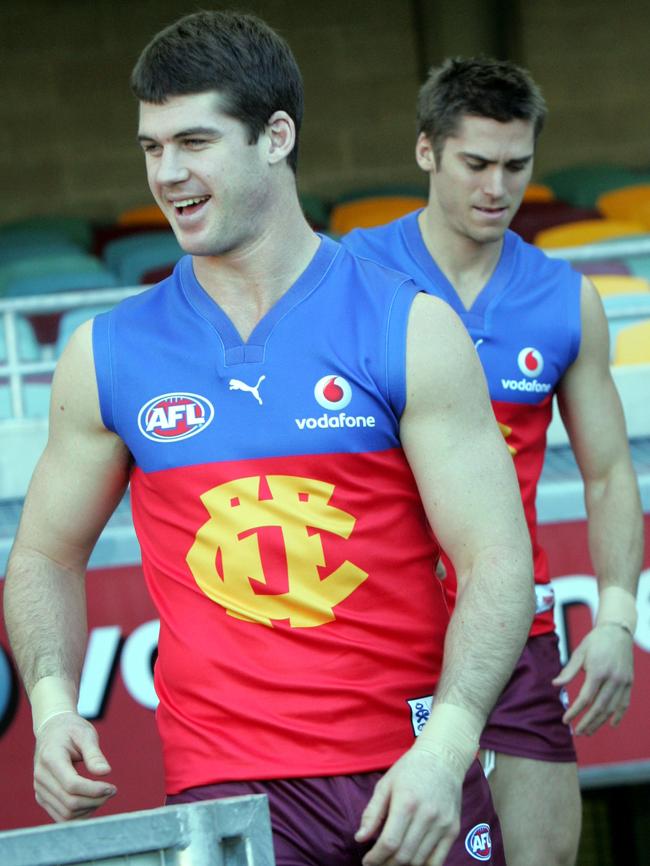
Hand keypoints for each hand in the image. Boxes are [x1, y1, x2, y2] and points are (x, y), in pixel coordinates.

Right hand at [33, 712, 116, 821]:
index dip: (94, 790)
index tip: (112, 788)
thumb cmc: (71, 730)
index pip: (72, 784)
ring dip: (89, 809)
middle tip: (112, 791)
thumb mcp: (85, 734)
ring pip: (65, 814)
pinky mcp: (42, 798)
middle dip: (95, 801)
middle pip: (69, 802)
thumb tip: (106, 772)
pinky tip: (93, 803)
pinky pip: (60, 816)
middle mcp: (41, 777)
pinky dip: (79, 815)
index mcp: (50, 758)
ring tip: (104, 796)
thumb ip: (94, 754)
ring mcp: (39, 790)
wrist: (52, 731)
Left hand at [355, 747, 461, 865]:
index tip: (367, 861)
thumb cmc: (410, 770)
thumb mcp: (385, 784)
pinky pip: (438, 861)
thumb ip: (372, 812)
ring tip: (391, 863)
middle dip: (386, 865)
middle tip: (377, 864)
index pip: (389, 842)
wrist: (443, 759)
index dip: (376, 858)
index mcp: (406, 802)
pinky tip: (411, 863)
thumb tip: (360, 838)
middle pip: (404, 855)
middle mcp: (427, 815)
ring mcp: (442, 824)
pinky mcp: (453, 830)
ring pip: (420, 861)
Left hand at [552, 623, 633, 734]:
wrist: (617, 632)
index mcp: (598, 671)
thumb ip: (568, 671)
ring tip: (589, 731)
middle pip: (599, 708)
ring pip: (611, 708)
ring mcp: (623, 682)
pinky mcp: (629, 682)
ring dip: (600, 722)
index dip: (575, 711)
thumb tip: (555, 685)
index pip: (585, 698)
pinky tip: (611, 724)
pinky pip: (624, 703)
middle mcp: (612, 678)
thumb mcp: (579, 653)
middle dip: (587, 722)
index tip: (566, 720)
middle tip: (577, 732)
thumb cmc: (594, 642)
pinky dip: (618, 715)